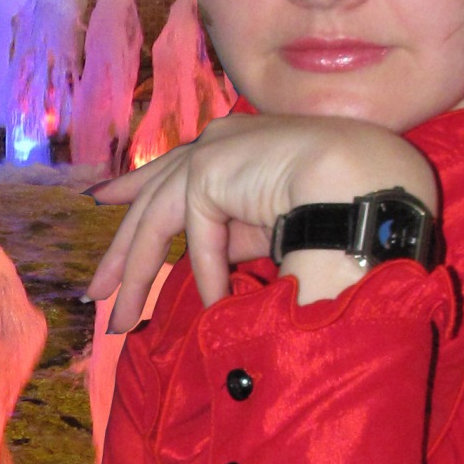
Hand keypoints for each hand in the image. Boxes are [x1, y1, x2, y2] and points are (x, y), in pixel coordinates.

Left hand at [85, 115, 438, 328]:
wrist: (366, 182)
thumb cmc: (338, 205)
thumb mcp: (271, 225)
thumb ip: (234, 240)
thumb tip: (207, 282)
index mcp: (232, 148)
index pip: (171, 170)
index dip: (135, 187)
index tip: (105, 198)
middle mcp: (217, 143)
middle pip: (150, 196)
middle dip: (122, 247)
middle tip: (97, 289)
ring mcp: (211, 150)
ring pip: (154, 219)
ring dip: (137, 274)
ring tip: (122, 320)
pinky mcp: (210, 169)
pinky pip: (195, 234)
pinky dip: (205, 272)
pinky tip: (217, 303)